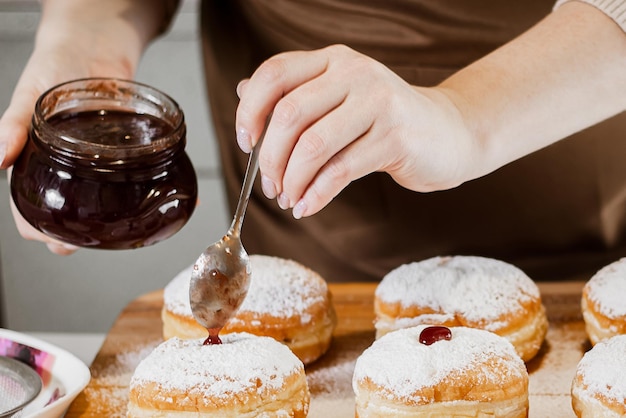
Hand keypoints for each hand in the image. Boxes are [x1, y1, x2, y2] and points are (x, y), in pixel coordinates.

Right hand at [0, 0, 166, 253]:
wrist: (95, 43)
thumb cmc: (55, 64)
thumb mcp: (30, 93)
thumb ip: (14, 124)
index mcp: (35, 158)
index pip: (26, 204)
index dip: (37, 226)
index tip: (51, 239)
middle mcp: (66, 165)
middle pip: (64, 210)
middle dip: (71, 234)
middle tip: (86, 244)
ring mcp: (96, 160)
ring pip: (97, 200)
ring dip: (104, 219)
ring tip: (116, 231)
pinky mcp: (122, 150)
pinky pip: (130, 175)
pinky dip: (143, 189)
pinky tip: (155, 199)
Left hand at [235, 44, 478, 218]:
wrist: (448, 132)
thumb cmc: (385, 120)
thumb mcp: (340, 99)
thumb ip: (295, 94)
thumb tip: (243, 94)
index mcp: (334, 61)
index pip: (274, 74)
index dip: (249, 111)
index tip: (245, 144)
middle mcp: (355, 73)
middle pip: (288, 114)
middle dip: (270, 158)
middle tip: (270, 186)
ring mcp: (378, 103)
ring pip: (313, 146)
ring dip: (292, 180)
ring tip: (288, 199)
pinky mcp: (395, 137)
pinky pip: (340, 170)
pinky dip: (316, 194)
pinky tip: (307, 207)